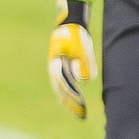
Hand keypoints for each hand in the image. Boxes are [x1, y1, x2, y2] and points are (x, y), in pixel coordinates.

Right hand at [49, 0, 96, 118]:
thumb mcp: (83, 47)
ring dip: (67, 99)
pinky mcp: (59, 65)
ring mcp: (55, 67)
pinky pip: (61, 82)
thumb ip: (85, 63)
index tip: (82, 107)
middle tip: (81, 115)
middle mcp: (54, 67)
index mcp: (57, 64)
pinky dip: (65, 92)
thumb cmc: (77, 35)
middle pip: (61, 90)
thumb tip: (82, 80)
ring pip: (59, 87)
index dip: (74, 98)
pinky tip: (70, 98)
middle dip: (71, 103)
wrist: (69, 23)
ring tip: (75, 110)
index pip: (66, 86)